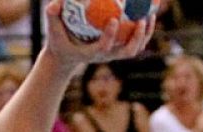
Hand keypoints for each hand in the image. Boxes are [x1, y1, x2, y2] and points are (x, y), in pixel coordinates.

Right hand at [39, 0, 155, 72]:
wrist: (66, 56)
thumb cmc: (60, 40)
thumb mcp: (52, 30)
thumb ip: (52, 16)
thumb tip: (55, 5)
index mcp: (91, 53)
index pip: (103, 47)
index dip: (110, 36)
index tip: (114, 20)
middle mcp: (105, 55)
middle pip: (127, 52)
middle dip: (136, 37)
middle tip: (141, 19)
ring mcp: (114, 54)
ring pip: (135, 48)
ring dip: (145, 34)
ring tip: (150, 14)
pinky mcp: (119, 50)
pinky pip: (136, 42)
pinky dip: (144, 30)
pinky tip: (148, 12)